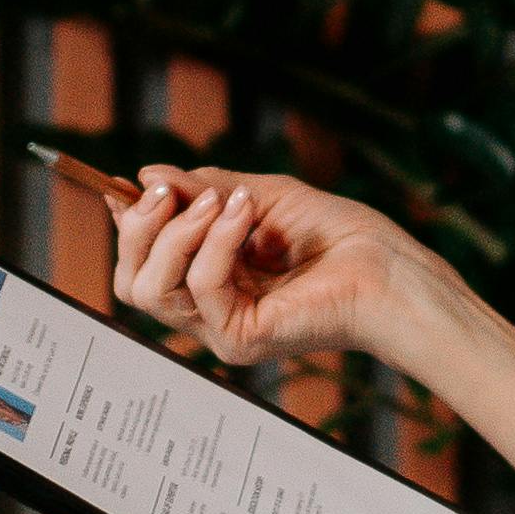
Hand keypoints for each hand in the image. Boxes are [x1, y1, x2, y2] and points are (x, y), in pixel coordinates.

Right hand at [105, 163, 422, 379]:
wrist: (391, 269)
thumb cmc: (342, 238)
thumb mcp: (265, 196)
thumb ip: (207, 189)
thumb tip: (148, 174)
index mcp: (213, 280)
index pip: (144, 264)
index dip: (128, 226)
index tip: (123, 184)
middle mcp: (210, 311)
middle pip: (133, 282)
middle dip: (140, 230)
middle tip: (166, 190)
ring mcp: (222, 329)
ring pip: (153, 288)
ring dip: (178, 232)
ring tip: (221, 200)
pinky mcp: (240, 339)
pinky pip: (200, 286)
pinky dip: (214, 242)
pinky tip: (244, 213)